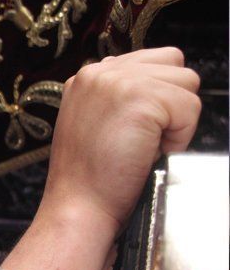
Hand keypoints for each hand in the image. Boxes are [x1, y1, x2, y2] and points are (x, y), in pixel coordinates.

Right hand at [2, 49, 199, 269]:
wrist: (78, 208)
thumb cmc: (87, 180)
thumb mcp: (91, 124)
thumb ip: (116, 99)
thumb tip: (155, 92)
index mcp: (86, 78)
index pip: (149, 61)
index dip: (156, 98)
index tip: (133, 132)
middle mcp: (99, 71)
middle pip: (173, 65)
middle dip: (169, 103)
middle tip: (139, 140)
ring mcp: (118, 81)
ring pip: (186, 83)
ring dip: (175, 119)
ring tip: (142, 146)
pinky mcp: (140, 97)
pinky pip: (191, 107)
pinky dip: (179, 136)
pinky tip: (148, 153)